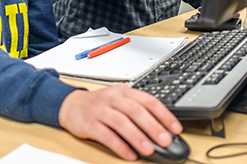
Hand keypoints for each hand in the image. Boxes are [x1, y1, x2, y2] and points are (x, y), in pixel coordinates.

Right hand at [58, 85, 182, 160]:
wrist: (70, 105)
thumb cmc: (100, 105)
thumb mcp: (119, 101)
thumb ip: (138, 111)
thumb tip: (162, 130)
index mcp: (123, 91)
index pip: (147, 100)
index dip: (163, 114)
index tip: (175, 128)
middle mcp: (112, 98)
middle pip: (134, 110)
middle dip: (152, 126)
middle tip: (165, 140)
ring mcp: (99, 110)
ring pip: (120, 122)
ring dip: (136, 136)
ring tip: (148, 149)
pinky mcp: (88, 123)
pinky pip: (105, 135)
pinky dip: (119, 145)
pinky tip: (129, 154)